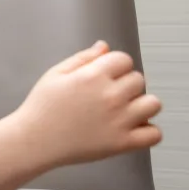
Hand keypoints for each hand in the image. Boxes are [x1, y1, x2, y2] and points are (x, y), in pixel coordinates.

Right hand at [16, 41, 162, 167]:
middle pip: (139, 79)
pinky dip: (148, 131)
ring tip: (125, 111)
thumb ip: (82, 58)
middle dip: (126, 84)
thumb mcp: (55, 74)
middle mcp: (110, 96)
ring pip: (153, 104)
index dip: (115, 66)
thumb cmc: (41, 108)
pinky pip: (154, 134)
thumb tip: (104, 46)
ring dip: (142, 105)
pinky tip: (131, 129)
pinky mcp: (122, 143)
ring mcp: (119, 120)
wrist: (34, 141)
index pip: (124, 59)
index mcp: (93, 76)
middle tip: (108, 95)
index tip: (105, 76)